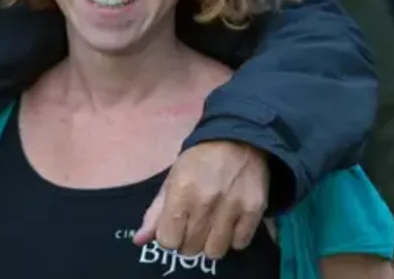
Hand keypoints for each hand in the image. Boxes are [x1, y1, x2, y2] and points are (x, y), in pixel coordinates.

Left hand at [134, 141, 268, 257]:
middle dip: (187, 241)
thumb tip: (139, 240)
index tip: (174, 227)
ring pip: (214, 252)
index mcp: (180, 193)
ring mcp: (232, 209)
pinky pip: (239, 244)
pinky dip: (232, 239)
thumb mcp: (171, 179)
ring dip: (209, 244)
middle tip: (192, 225)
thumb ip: (155, 212)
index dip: (168, 237)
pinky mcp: (254, 211)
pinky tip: (229, 223)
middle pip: (190, 249)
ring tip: (210, 227)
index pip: (167, 240)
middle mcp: (206, 203)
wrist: (238, 142)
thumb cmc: (198, 161)